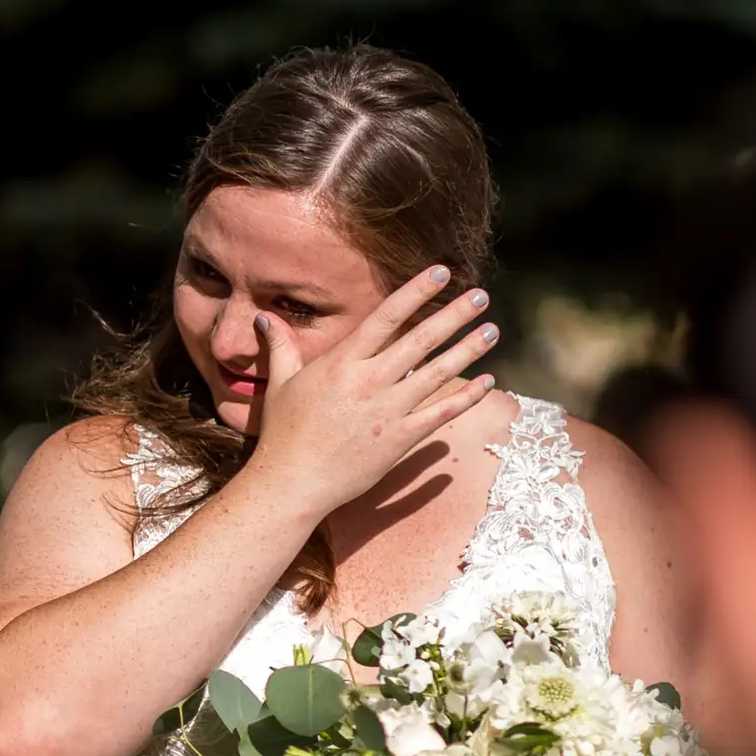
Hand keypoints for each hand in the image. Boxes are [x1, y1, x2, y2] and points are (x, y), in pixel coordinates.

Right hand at [248, 266, 497, 516]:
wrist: (292, 482)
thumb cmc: (283, 434)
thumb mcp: (280, 384)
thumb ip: (281, 348)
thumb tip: (264, 318)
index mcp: (342, 363)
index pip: (386, 317)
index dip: (415, 292)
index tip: (440, 273)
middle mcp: (369, 382)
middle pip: (420, 340)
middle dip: (453, 315)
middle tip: (480, 296)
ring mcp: (387, 411)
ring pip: (437, 373)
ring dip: (467, 350)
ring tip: (492, 331)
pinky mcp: (400, 439)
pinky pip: (441, 413)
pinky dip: (466, 397)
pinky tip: (487, 382)